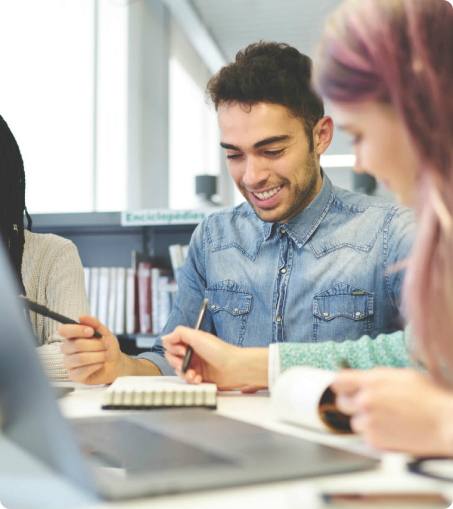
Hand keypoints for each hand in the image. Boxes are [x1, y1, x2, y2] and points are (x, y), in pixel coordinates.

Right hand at [59, 315, 123, 384]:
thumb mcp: (104, 332)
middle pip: (77, 344)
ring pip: (81, 358)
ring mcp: (69, 363)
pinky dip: (97, 365)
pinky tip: (100, 364)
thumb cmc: (107, 347)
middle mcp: (67, 349)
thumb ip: (94, 323)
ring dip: (98, 355)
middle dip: (96, 344)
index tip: (91, 331)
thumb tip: (81, 317)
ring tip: (105, 354)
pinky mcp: (74, 375)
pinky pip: (84, 370)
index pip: (64, 330)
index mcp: (72, 337)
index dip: (77, 330)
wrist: (115, 363)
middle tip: (105, 345)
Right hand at [163, 326, 268, 389]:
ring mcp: (196, 365)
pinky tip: (198, 379)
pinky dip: (191, 380)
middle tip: (184, 363)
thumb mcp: (198, 336)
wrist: (235, 367)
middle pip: (172, 358)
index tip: (183, 351)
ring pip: (179, 370)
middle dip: (176, 362)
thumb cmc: (220, 351)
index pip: (171, 344)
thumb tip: (165, 337)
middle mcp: (192, 353)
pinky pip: (188, 380)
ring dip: (184, 373)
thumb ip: (179, 333)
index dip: (173, 349)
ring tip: (194, 374)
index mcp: (191, 342)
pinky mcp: (200, 377)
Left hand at [331, 368, 452, 455]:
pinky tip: (393, 430)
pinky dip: (376, 435)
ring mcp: (369, 422)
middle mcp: (366, 400)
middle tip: (370, 406)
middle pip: (342, 402)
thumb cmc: (430, 399)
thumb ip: (377, 376)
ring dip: (365, 421)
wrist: (446, 424)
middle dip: (353, 403)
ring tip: (388, 420)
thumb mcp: (403, 375)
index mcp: (372, 381)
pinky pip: (366, 437)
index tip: (345, 389)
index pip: (339, 381)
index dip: (342, 385)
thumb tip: (363, 378)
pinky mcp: (374, 441)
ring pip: (354, 422)